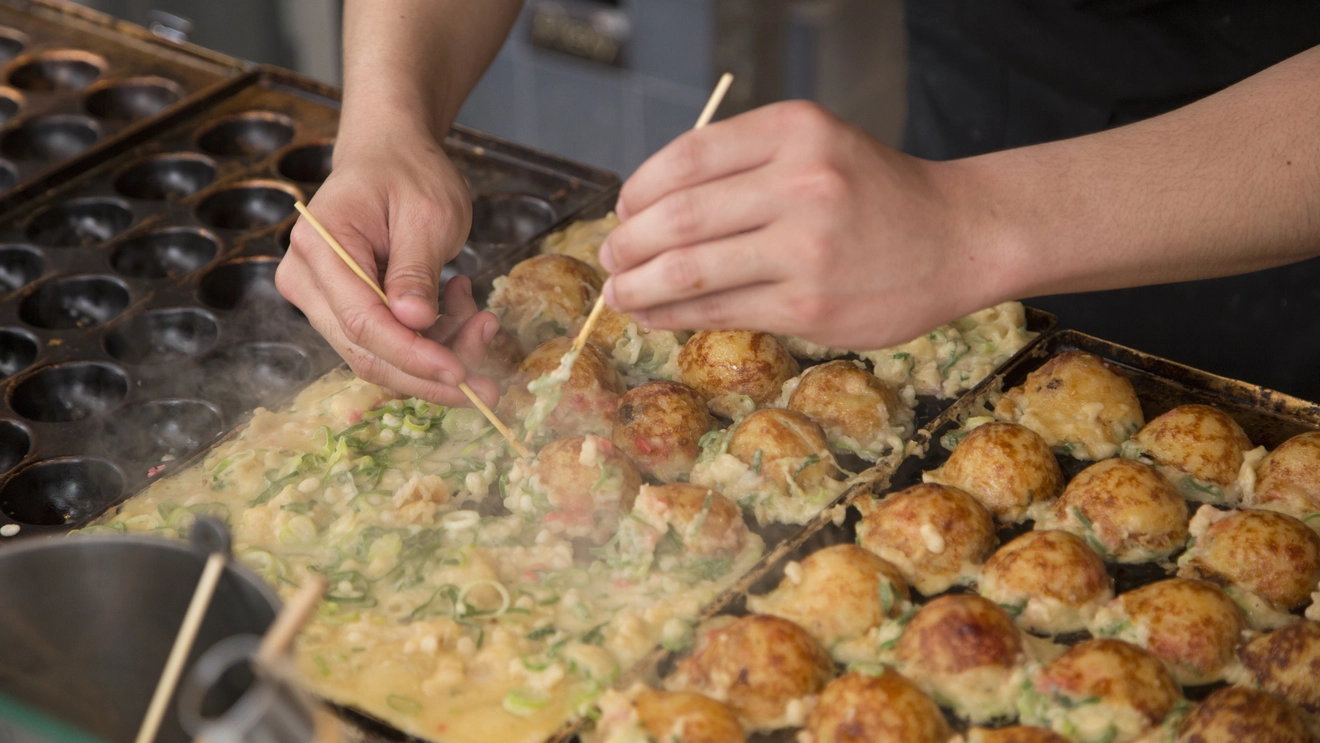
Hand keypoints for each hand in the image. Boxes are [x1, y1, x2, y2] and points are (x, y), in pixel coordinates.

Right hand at [275, 127, 501, 406]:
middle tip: (489, 380)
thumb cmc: (408, 173)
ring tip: (481, 315)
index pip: (362, 323)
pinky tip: (459, 302)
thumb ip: (416, 270)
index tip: (461, 375)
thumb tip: (413, 322)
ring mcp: (322, 300)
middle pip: (367, 352)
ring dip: (440, 351)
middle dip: (432, 371)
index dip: (413, 356)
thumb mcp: (427, 214)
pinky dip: (433, 339)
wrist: (390, 155)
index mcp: (319, 247)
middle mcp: (307, 281)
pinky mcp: (346, 311)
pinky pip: (390, 344)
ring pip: (382, 357)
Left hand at [598, 101, 999, 349]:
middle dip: (627, 242)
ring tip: (617, 292)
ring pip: (689, 270)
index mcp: (795, 130)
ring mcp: (806, 248)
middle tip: (608, 257)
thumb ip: (743, 167)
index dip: (639, 189)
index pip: (687, 158)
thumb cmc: (875, 194)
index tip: (623, 210)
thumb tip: (645, 209)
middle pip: (678, 216)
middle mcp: (801, 183)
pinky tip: (654, 315)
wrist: (959, 237)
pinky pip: (720, 311)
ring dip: (638, 286)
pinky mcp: (810, 307)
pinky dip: (673, 315)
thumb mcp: (817, 148)